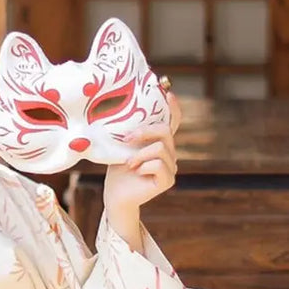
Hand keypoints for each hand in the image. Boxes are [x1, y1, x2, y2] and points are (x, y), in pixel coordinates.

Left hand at [104, 92, 181, 212]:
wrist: (115, 195)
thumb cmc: (117, 170)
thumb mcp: (123, 146)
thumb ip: (131, 131)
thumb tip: (123, 109)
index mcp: (159, 142)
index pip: (172, 122)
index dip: (173, 108)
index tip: (168, 93)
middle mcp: (169, 153)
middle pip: (165, 131)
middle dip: (144, 132)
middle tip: (126, 139)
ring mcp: (171, 167)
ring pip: (160, 148)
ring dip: (140, 154)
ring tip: (129, 163)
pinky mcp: (168, 180)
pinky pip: (158, 164)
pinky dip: (144, 166)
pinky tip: (136, 172)